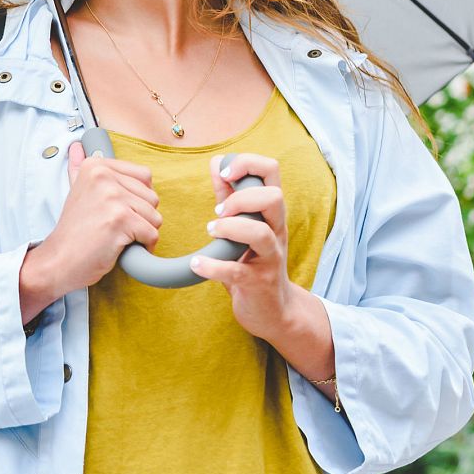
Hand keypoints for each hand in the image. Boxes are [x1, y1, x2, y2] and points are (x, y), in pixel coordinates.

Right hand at [32, 140, 163, 296]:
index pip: (144, 176)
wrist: (60, 260)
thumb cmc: (74, 231)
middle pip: (152, 197)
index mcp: (96, 166)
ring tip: (117, 236)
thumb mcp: (76, 191)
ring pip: (155, 216)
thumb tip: (76, 146)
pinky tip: (122, 246)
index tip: (116, 210)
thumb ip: (79, 168)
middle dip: (140, 217)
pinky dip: (143, 246)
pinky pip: (152, 234)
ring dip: (141, 232)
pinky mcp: (120, 219)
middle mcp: (103, 176)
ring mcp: (111, 197)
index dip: (136, 199)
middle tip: (114, 226)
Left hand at [189, 152, 299, 341]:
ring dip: (230, 228)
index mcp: (271, 212)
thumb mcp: (244, 224)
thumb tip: (216, 163)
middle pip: (274, 197)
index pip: (272, 170)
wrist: (273, 311)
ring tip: (211, 232)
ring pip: (261, 232)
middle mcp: (276, 231)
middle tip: (219, 213)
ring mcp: (271, 258)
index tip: (223, 173)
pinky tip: (197, 265)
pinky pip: (237, 271)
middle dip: (240, 198)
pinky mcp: (258, 283)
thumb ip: (230, 195)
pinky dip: (213, 266)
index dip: (246, 163)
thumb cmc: (254, 261)